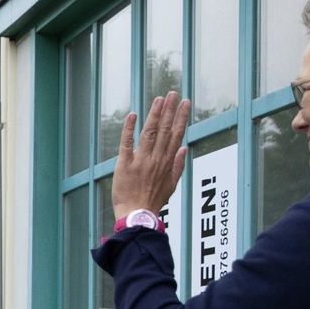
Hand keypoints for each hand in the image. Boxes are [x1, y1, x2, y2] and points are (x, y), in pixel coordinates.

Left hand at [108, 91, 192, 222]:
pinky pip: (127, 143)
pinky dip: (129, 129)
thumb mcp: (172, 185)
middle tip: (173, 94)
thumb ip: (178, 165)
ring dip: (154, 115)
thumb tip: (184, 148)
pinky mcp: (124, 164)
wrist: (137, 215)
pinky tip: (133, 115)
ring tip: (159, 99)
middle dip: (169, 110)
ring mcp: (140, 161)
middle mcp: (155, 159)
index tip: (185, 103)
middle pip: (164, 130)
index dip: (180, 118)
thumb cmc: (153, 201)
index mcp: (167, 162)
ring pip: (149, 133)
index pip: (176, 135)